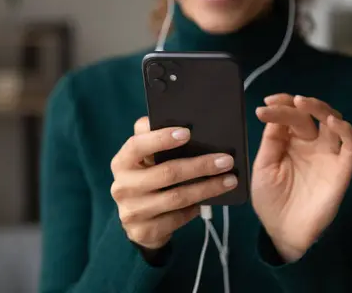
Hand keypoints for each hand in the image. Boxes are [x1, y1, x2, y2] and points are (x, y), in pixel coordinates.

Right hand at [110, 117, 237, 249]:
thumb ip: (154, 137)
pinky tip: (211, 200)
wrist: (138, 222)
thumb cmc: (148, 177)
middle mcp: (122, 186)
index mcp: (122, 162)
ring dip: (207, 188)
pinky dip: (196, 208)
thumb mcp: (146, 158)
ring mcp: (131, 211)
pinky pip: (177, 218)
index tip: (188, 133)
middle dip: (200, 165)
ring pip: (176, 197)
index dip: (161, 139)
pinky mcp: (144, 231)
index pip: (137, 145)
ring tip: (229, 180)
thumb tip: (183, 121)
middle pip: (166, 173)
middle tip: (226, 160)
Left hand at [251, 94, 351, 261]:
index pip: (290, 115)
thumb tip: (275, 114)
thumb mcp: (264, 167)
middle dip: (296, 104)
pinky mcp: (342, 169)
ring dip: (320, 108)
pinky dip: (346, 130)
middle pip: (310, 115)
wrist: (282, 232)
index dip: (281, 104)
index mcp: (290, 142)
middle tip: (279, 102)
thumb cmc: (272, 200)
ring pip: (334, 122)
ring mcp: (328, 155)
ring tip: (302, 103)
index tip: (266, 102)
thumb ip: (272, 141)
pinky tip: (332, 122)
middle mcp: (311, 144)